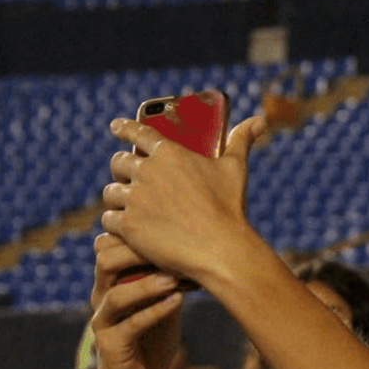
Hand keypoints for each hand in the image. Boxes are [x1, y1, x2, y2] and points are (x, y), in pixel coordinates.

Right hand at [90, 234, 184, 368]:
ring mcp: (102, 322)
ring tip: (175, 278)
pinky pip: (129, 325)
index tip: (176, 233)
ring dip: (147, 284)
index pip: (111, 245)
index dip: (138, 235)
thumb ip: (171, 277)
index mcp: (111, 282)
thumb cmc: (155, 341)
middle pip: (105, 259)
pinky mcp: (109, 347)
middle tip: (173, 247)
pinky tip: (177, 302)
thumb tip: (203, 246)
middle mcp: (101, 297)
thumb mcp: (165, 303)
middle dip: (138, 251)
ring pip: (115, 294)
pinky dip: (154, 311)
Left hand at [100, 116, 267, 286]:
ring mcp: (136, 198)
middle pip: (119, 162)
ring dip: (118, 199)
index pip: (138, 132)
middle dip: (121, 169)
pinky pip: (109, 219)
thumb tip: (260, 120)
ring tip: (126, 207)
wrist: (222, 249)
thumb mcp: (236, 169)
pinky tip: (125, 229)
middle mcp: (148, 171)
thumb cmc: (231, 208)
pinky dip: (116, 223)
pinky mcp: (129, 224)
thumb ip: (242, 140)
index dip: (124, 127)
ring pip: (111, 192)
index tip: (115, 126)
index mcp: (170, 153)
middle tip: (127, 179)